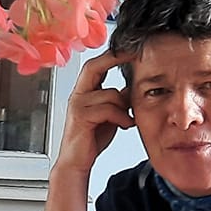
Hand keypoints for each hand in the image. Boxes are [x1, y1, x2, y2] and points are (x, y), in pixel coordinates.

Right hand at [53, 52, 133, 175]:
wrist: (77, 161)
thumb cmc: (91, 138)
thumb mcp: (110, 114)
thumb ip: (118, 100)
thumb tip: (134, 86)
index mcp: (84, 92)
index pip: (96, 66)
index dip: (112, 55)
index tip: (129, 49)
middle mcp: (78, 95)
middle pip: (93, 67)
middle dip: (113, 59)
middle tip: (132, 55)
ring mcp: (78, 105)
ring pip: (109, 93)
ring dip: (124, 106)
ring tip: (129, 119)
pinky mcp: (81, 117)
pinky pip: (108, 109)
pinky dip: (121, 117)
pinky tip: (125, 124)